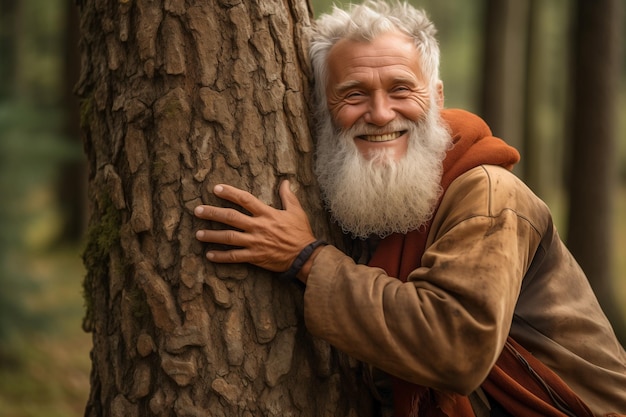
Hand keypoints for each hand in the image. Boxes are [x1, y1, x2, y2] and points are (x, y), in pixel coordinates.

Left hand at [194, 180, 316, 272]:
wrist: (305, 256)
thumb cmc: (301, 233)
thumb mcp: (296, 211)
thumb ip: (288, 196)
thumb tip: (285, 181)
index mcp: (267, 213)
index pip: (245, 199)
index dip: (229, 193)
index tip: (216, 189)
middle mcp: (258, 227)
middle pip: (231, 217)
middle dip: (212, 213)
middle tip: (197, 210)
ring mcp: (255, 242)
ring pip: (229, 238)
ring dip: (212, 235)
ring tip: (198, 234)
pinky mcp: (255, 257)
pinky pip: (235, 257)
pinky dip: (221, 257)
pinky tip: (210, 255)